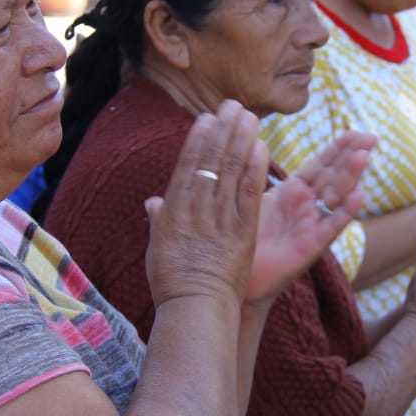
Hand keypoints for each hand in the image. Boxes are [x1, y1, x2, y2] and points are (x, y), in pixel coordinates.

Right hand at [144, 100, 267, 306]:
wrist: (194, 309)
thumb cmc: (173, 282)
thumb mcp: (159, 247)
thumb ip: (160, 220)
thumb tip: (154, 202)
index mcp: (174, 211)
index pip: (187, 167)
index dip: (198, 140)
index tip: (207, 118)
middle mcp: (196, 209)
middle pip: (210, 162)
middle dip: (222, 131)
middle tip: (232, 105)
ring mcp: (220, 219)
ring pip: (230, 172)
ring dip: (240, 141)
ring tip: (249, 117)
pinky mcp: (242, 232)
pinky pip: (250, 195)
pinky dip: (256, 170)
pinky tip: (261, 148)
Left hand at [247, 131, 375, 301]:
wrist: (240, 278)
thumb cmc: (245, 239)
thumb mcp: (253, 199)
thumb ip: (258, 174)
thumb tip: (255, 142)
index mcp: (294, 192)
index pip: (321, 164)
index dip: (338, 148)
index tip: (356, 131)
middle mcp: (308, 206)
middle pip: (333, 176)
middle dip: (351, 156)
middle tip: (371, 137)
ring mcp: (312, 225)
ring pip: (337, 197)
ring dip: (351, 177)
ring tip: (364, 156)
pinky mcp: (312, 247)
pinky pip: (331, 227)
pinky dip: (346, 212)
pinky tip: (359, 196)